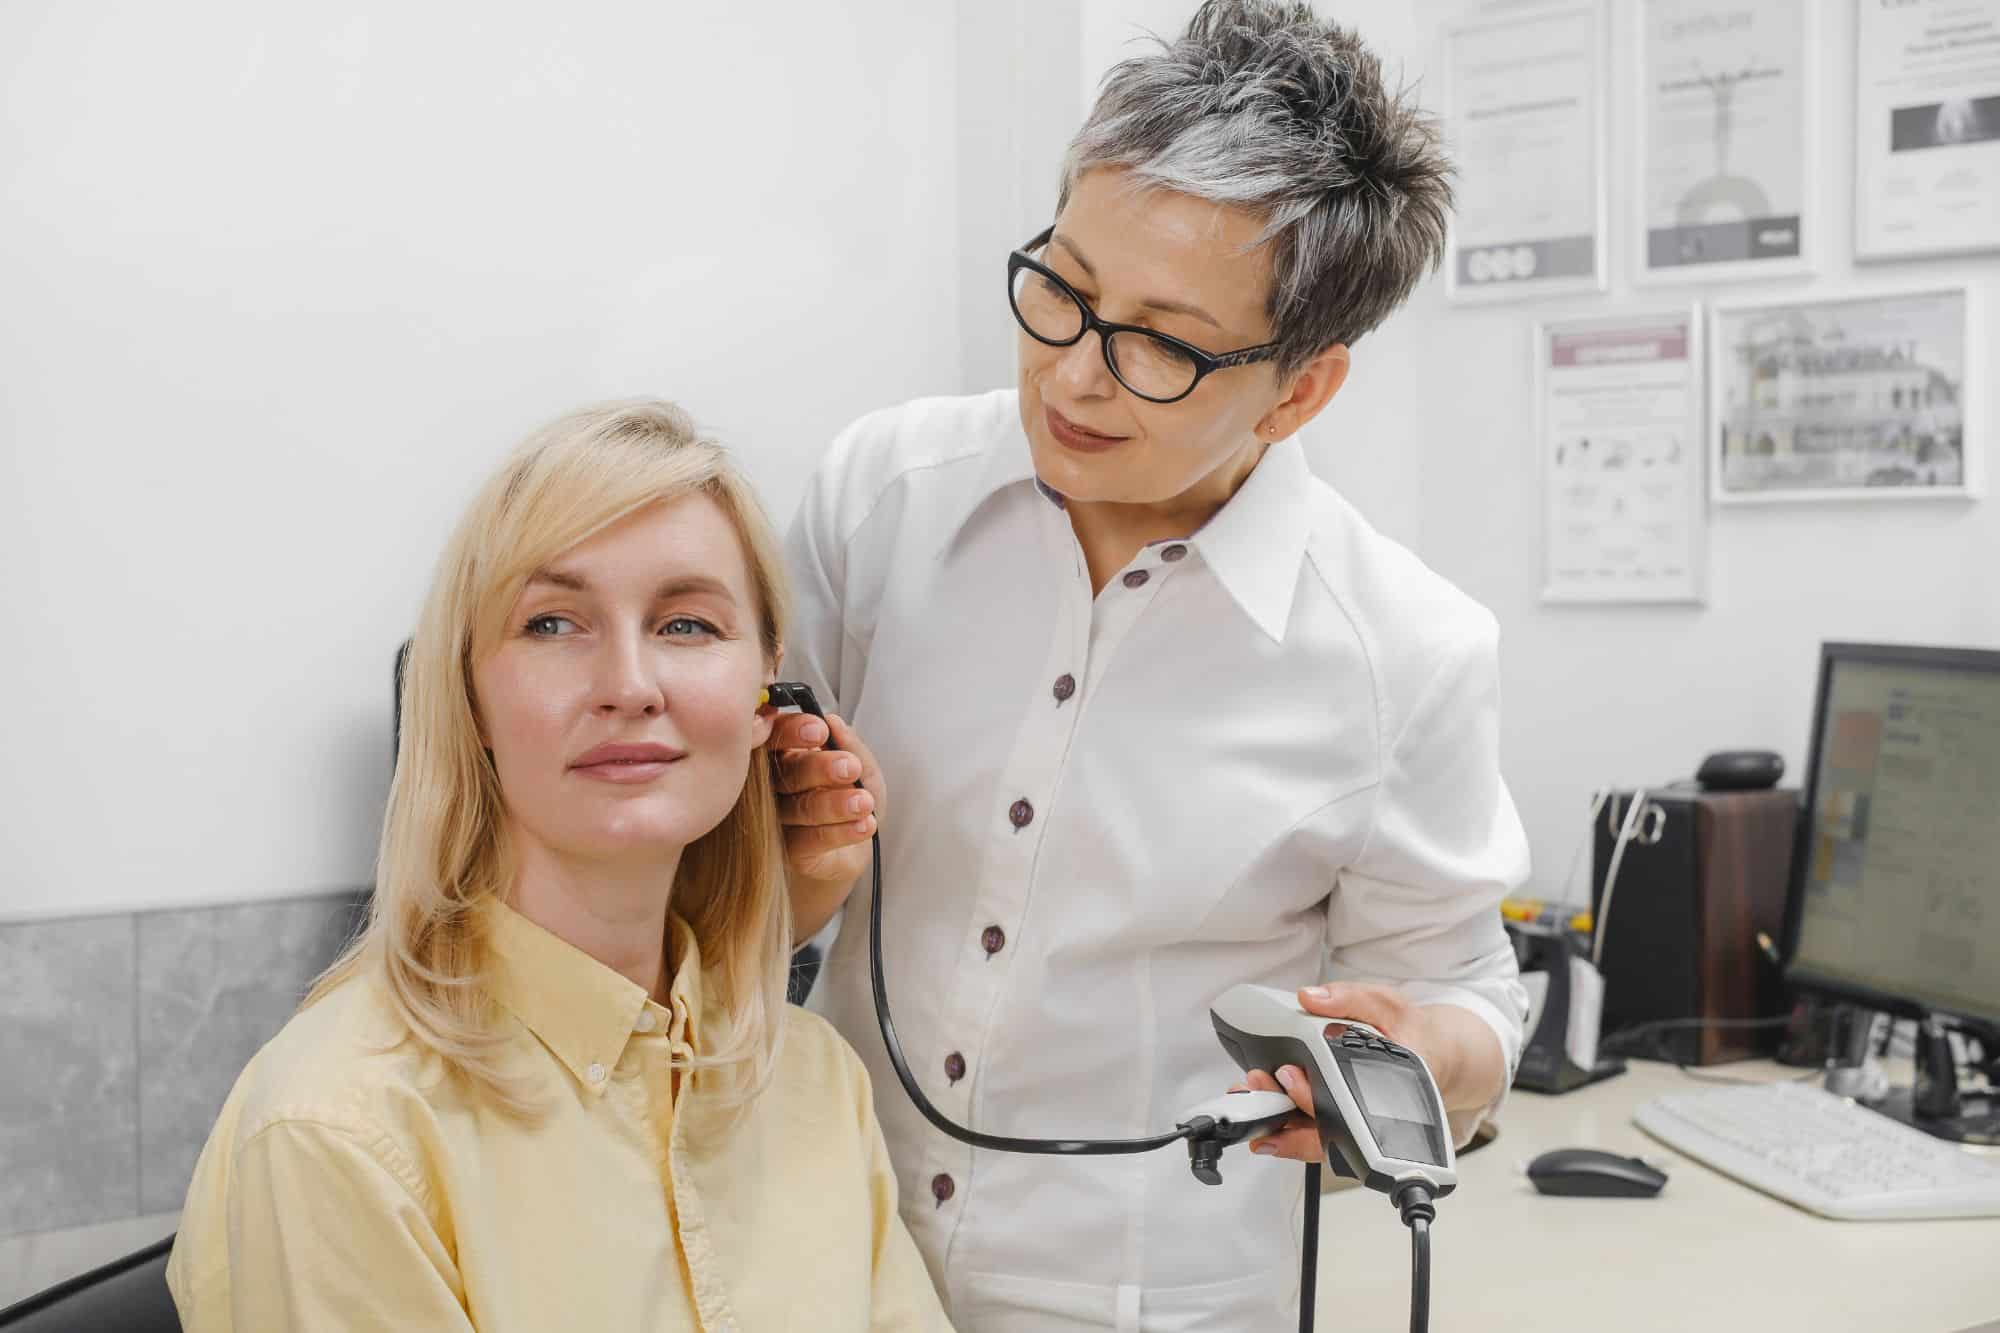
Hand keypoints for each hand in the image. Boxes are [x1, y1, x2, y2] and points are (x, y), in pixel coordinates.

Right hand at [768, 709, 884, 937]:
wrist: (856, 849)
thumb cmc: (852, 799)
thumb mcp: (863, 769)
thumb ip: (850, 746)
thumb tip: (833, 721)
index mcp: (787, 753)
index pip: (778, 735)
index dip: (793, 731)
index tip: (820, 730)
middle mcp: (774, 784)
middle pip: (786, 771)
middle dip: (819, 767)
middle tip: (850, 767)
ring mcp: (776, 819)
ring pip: (799, 807)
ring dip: (835, 804)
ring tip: (865, 803)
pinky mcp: (787, 851)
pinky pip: (809, 840)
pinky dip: (840, 832)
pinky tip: (865, 825)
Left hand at [1236, 982, 1459, 1162]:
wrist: (1431, 1054)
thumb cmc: (1411, 1033)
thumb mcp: (1386, 1004)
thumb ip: (1349, 999)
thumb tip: (1309, 997)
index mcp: (1388, 1084)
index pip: (1347, 1103)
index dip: (1312, 1095)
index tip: (1288, 1075)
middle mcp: (1371, 1113)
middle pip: (1325, 1130)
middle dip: (1284, 1113)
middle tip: (1257, 1087)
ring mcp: (1356, 1123)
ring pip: (1315, 1139)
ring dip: (1278, 1126)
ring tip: (1247, 1104)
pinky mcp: (1341, 1122)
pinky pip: (1313, 1134)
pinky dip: (1285, 1128)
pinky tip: (1261, 1118)